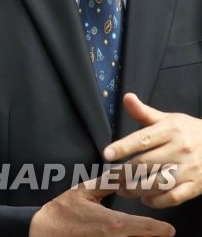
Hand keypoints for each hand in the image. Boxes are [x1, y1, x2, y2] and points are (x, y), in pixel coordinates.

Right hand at [29, 178, 174, 235]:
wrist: (46, 231)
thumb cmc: (62, 211)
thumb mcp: (84, 191)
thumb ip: (107, 184)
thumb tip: (124, 174)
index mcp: (114, 223)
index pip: (147, 228)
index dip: (161, 228)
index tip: (168, 228)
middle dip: (149, 233)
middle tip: (155, 228)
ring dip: (137, 235)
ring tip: (140, 230)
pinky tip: (119, 232)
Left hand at [103, 93, 201, 207]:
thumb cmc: (188, 131)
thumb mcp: (168, 119)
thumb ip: (144, 113)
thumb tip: (127, 97)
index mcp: (171, 130)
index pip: (142, 139)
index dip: (122, 147)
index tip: (107, 154)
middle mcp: (180, 149)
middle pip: (146, 163)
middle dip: (124, 173)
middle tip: (109, 178)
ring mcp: (190, 169)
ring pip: (158, 183)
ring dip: (136, 189)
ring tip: (122, 189)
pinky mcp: (197, 186)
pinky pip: (174, 197)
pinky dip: (157, 202)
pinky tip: (145, 199)